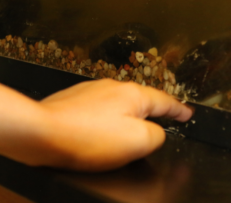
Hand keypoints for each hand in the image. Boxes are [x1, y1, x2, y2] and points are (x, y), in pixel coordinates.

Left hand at [38, 79, 191, 170]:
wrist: (43, 131)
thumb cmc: (86, 138)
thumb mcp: (136, 142)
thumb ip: (156, 135)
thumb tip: (155, 132)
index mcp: (132, 95)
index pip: (164, 101)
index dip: (179, 110)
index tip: (187, 113)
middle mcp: (112, 87)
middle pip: (141, 99)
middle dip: (154, 110)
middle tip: (165, 119)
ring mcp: (93, 91)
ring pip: (120, 103)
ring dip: (129, 115)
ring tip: (133, 127)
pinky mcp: (76, 99)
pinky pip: (101, 108)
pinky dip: (108, 118)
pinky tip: (103, 129)